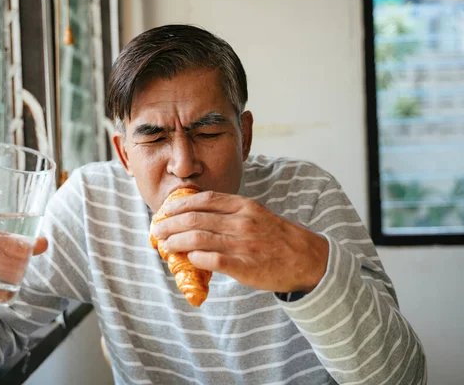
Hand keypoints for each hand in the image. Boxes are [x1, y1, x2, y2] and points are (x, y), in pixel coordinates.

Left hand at [151, 191, 328, 292]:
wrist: (307, 259)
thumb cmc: (278, 237)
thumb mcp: (257, 214)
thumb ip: (231, 213)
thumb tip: (199, 217)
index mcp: (243, 206)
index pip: (204, 200)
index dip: (180, 204)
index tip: (165, 209)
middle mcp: (241, 222)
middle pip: (194, 219)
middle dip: (169, 224)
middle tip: (158, 230)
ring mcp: (241, 244)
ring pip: (196, 239)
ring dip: (175, 242)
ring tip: (165, 245)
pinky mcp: (243, 266)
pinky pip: (210, 260)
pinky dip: (194, 258)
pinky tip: (187, 259)